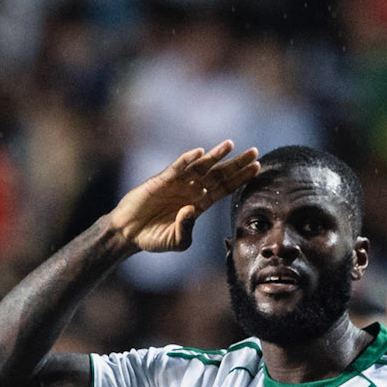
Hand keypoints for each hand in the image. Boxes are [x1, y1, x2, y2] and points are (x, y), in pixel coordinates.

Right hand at [107, 143, 261, 254]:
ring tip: (230, 145)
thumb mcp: (176, 241)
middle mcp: (192, 190)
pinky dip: (188, 159)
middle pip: (219, 174)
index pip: (225, 188)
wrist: (129, 233)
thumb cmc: (154, 237)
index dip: (240, 178)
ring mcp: (178, 183)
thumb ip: (186, 230)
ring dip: (215, 156)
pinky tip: (199, 153)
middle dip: (236, 163)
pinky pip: (178, 167)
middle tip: (254, 152)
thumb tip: (191, 210)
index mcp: (199, 204)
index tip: (257, 167)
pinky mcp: (162, 180)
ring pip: (201, 166)